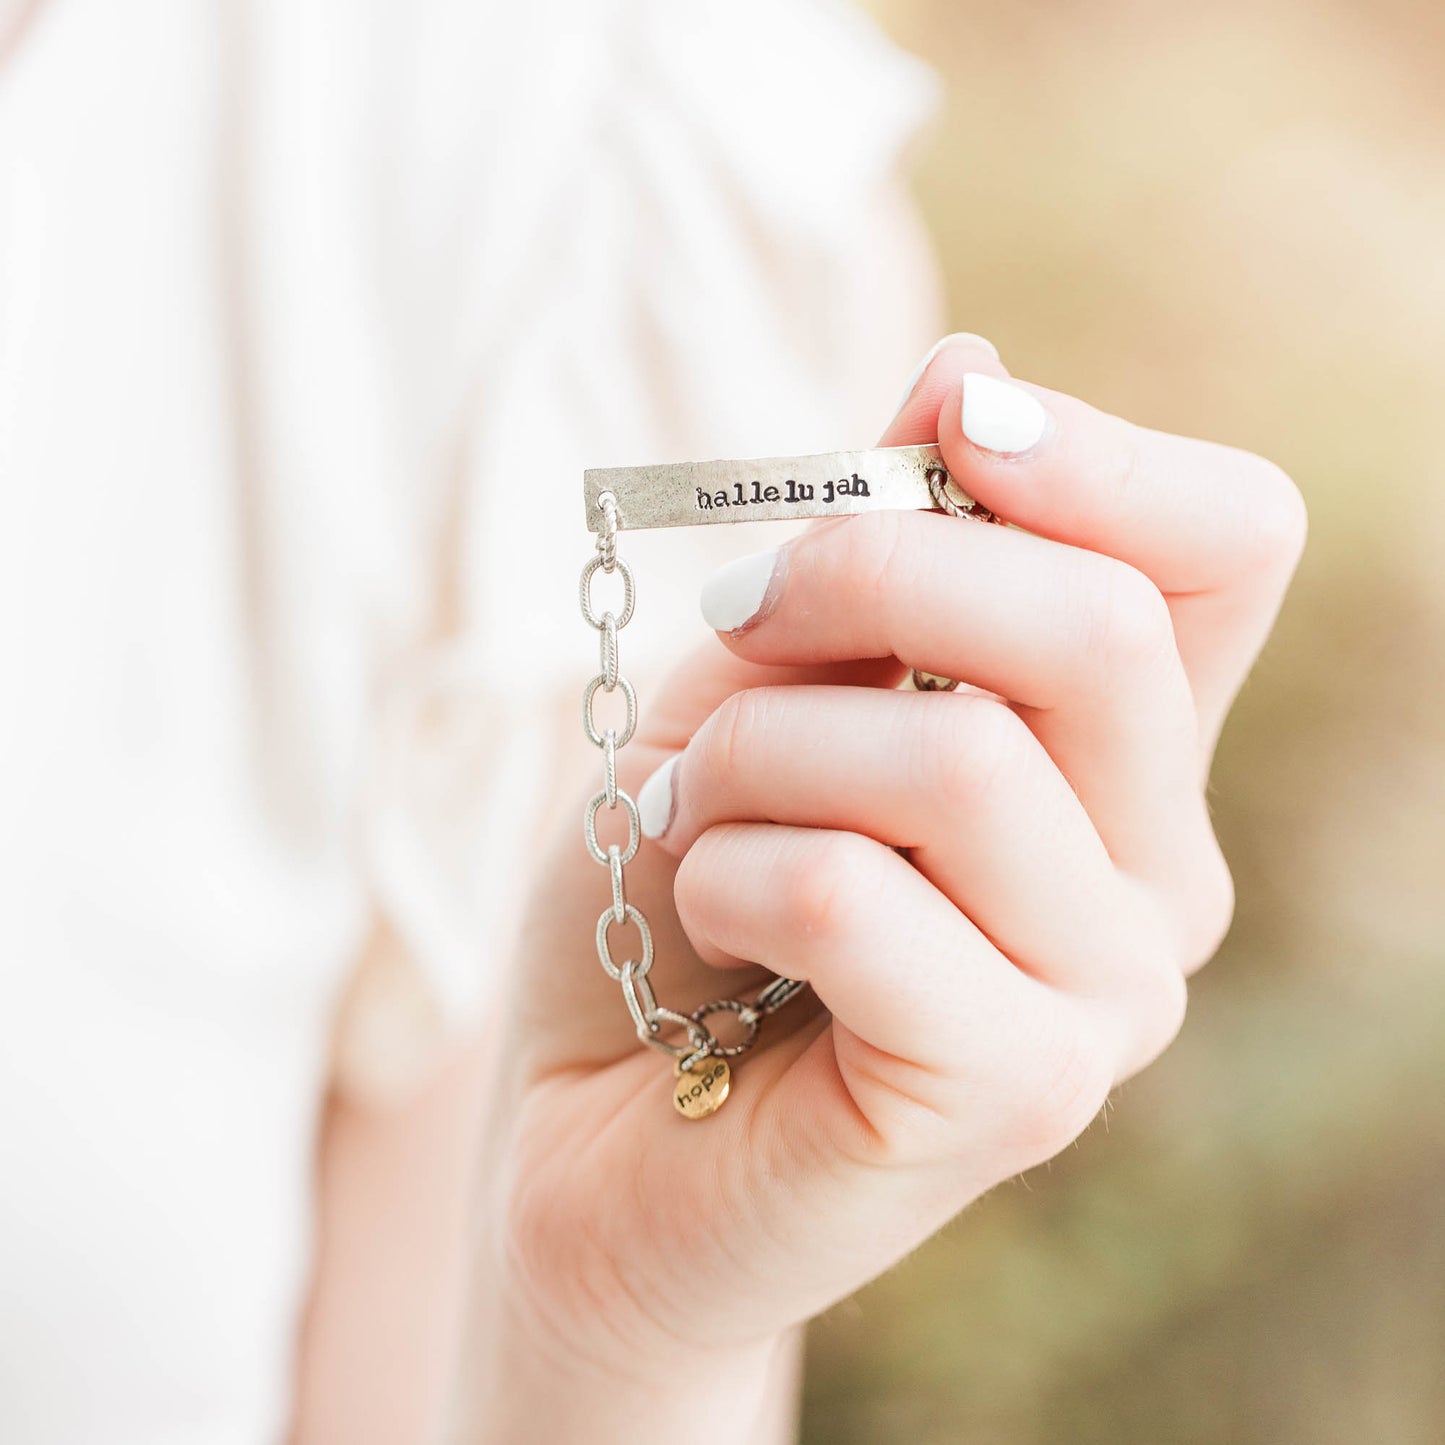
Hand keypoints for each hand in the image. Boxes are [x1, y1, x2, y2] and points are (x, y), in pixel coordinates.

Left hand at [472, 337, 1304, 1439]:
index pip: (1223, 546)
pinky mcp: (1014, 1095)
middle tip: (737, 615)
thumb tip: (966, 368)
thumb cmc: (684, 886)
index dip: (1097, 452)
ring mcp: (1102, 995)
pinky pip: (856, 894)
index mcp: (1114, 753)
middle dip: (869, 572)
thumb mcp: (759, 683)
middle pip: (1099, 626)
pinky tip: (702, 912)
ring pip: (957, 758)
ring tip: (686, 814)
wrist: (593, 1113)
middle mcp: (1153, 872)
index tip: (951, 428)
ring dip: (758, 750)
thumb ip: (872, 561)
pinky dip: (728, 866)